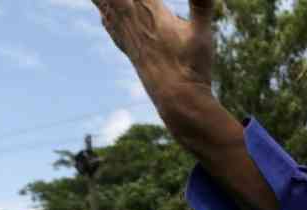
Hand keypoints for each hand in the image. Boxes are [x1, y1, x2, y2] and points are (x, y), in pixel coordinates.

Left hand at [92, 0, 213, 97]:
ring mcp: (130, 37)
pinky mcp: (132, 51)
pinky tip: (103, 14)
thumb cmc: (192, 68)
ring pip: (108, 7)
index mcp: (150, 11)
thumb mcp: (203, 32)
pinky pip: (113, 28)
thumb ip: (202, 3)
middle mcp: (134, 21)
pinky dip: (106, 15)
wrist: (178, 103)